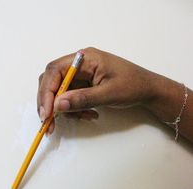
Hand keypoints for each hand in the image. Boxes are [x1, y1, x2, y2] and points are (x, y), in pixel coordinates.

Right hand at [37, 47, 157, 133]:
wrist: (147, 90)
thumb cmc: (133, 86)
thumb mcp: (108, 94)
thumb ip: (82, 99)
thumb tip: (57, 106)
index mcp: (84, 58)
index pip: (54, 71)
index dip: (46, 92)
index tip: (46, 113)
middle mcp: (78, 64)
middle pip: (51, 81)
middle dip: (50, 104)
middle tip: (50, 124)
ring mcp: (80, 75)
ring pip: (59, 93)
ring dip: (66, 110)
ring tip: (85, 117)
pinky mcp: (83, 86)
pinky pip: (70, 99)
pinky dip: (75, 110)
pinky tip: (89, 115)